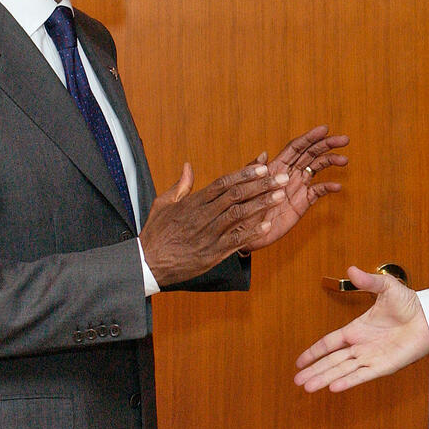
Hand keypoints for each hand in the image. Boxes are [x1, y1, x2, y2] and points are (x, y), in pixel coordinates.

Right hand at [139, 161, 287, 286]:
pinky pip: (234, 240)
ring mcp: (208, 234)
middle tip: (282, 177)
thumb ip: (180, 185)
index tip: (262, 165)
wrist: (146, 263)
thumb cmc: (156, 233)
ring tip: (280, 196)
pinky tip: (267, 225)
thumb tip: (187, 166)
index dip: (244, 173)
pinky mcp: (211, 253)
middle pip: (236, 195)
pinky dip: (250, 232)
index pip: (223, 182)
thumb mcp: (163, 204)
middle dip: (261, 185)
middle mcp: (203, 215)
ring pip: (238, 214)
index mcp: (193, 202)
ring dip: (261, 204)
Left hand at [242, 125, 347, 251]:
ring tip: (344, 160)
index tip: (325, 129)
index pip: (296, 147)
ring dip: (330, 162)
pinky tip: (337, 187)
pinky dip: (328, 188)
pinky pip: (317, 192)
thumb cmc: (239, 209)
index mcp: (275, 166)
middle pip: (310, 154)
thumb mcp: (243, 188)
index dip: (310, 137)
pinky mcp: (301, 203)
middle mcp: (288, 174)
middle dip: (327, 144)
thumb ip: (253, 171)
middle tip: (345, 139)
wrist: (242, 234)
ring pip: (317, 168)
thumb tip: (264, 154)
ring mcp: (296, 187)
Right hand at [293, 266, 428, 391]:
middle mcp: (361, 345)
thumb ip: (368, 281)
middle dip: (314, 370)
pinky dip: (348, 382)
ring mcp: (371, 357)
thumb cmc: (409, 303)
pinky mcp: (383, 366)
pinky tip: (334, 388)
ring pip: (342, 370)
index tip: (299, 362)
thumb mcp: (386, 287)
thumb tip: (352, 269)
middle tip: (297, 381)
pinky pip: (362, 375)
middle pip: (332, 361)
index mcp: (357, 329)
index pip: (329, 343)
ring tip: (308, 387)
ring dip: (325, 378)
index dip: (314, 352)